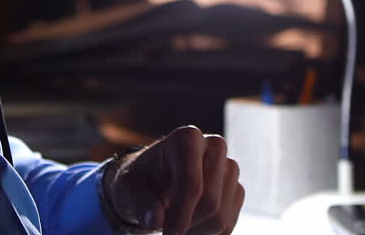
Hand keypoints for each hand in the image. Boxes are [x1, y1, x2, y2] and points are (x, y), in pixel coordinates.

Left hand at [105, 125, 243, 234]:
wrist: (153, 182)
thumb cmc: (139, 182)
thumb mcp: (128, 189)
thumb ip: (139, 203)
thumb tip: (155, 219)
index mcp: (187, 139)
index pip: (192, 184)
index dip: (180, 216)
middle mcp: (214, 147)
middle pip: (210, 202)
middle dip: (186, 224)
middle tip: (166, 231)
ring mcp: (229, 168)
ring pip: (221, 217)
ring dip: (196, 232)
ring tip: (175, 225)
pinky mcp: (236, 189)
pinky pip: (228, 224)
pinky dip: (207, 234)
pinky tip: (189, 226)